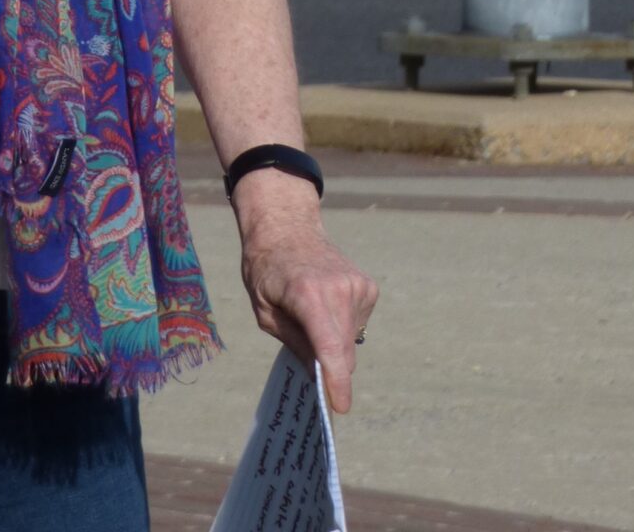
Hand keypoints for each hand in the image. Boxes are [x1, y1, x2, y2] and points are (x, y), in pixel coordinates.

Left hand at [233, 174, 377, 414]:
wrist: (287, 227)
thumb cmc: (267, 269)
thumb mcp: (265, 312)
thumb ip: (293, 343)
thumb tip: (319, 376)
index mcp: (308, 295)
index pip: (329, 348)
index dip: (336, 381)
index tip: (340, 407)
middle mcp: (339, 289)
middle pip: (342, 351)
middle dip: (329, 365)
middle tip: (306, 352)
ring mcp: (358, 286)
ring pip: (351, 340)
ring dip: (334, 342)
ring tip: (311, 313)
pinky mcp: (368, 286)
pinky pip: (357, 324)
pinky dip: (343, 325)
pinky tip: (326, 304)